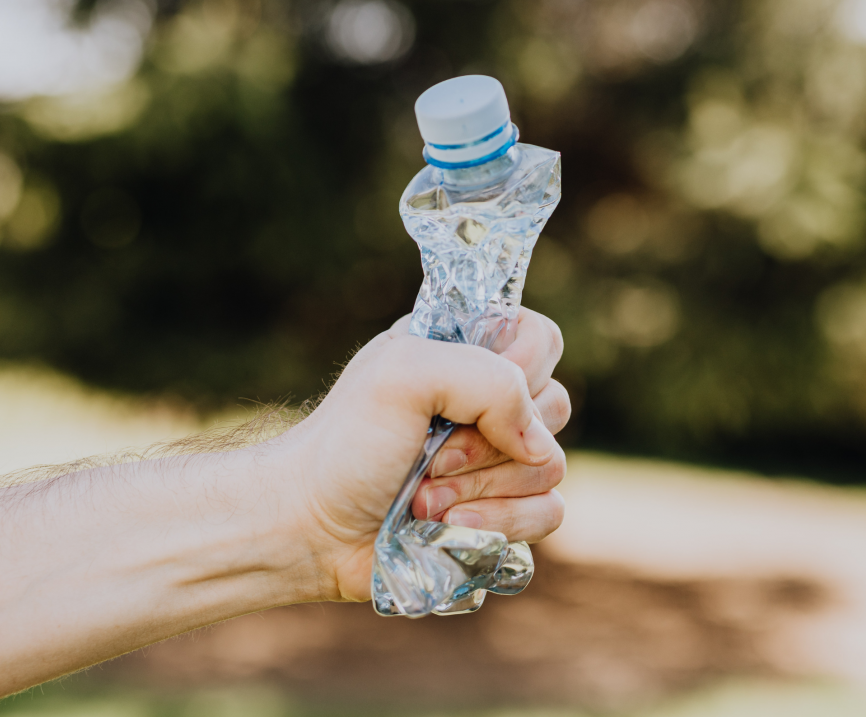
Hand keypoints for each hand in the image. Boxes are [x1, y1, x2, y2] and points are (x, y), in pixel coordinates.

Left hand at [276, 308, 569, 602]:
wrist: (311, 527)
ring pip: (550, 468)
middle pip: (554, 408)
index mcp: (465, 354)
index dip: (521, 368)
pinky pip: (548, 514)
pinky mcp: (503, 515)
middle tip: (431, 454)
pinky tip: (447, 528)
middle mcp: (488, 404)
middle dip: (488, 441)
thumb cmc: (346, 444)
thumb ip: (487, 380)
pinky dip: (499, 524)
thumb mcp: (404, 374)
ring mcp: (499, 463)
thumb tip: (538, 444)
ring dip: (481, 489)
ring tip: (422, 497)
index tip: (465, 395)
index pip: (541, 338)